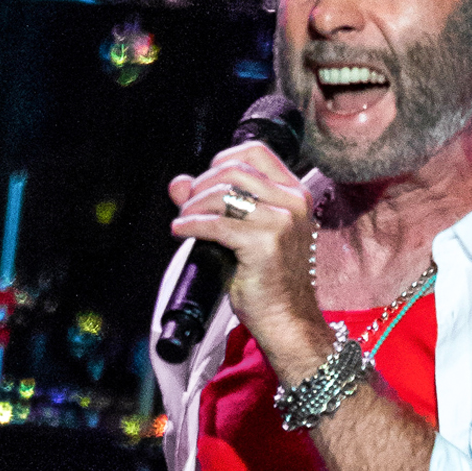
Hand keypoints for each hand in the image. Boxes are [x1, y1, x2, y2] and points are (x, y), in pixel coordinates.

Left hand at [169, 141, 325, 365]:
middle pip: (233, 170)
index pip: (255, 151)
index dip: (221, 160)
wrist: (287, 319)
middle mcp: (292, 201)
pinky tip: (180, 231)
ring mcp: (282, 221)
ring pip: (222, 194)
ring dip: (193, 206)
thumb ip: (212, 203)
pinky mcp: (266, 243)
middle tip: (186, 207)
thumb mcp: (242, 233)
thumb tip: (177, 183)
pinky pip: (216, 224)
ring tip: (183, 221)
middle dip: (200, 185)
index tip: (203, 182)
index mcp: (294, 193)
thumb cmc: (269, 280)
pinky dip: (191, 225)